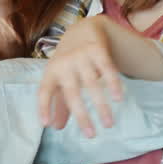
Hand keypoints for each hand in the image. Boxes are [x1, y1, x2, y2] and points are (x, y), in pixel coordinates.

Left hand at [38, 15, 122, 137]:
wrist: (81, 28)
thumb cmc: (68, 61)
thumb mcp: (59, 78)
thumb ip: (58, 102)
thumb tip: (55, 127)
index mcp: (51, 72)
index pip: (44, 91)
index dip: (44, 107)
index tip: (46, 124)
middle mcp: (64, 64)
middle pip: (72, 93)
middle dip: (81, 115)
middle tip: (90, 135)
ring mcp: (81, 56)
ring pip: (92, 84)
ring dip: (101, 106)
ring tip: (109, 124)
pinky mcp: (97, 49)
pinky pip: (106, 68)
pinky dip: (113, 83)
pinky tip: (118, 99)